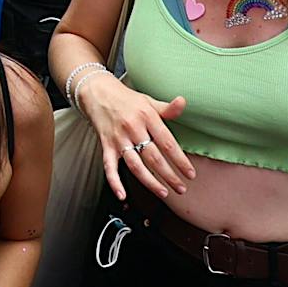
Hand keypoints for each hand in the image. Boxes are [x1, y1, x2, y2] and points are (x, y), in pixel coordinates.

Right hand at [79, 72, 193, 199]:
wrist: (96, 90)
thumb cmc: (126, 99)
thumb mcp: (148, 101)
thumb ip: (167, 108)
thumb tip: (183, 102)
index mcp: (146, 116)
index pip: (167, 142)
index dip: (180, 160)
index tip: (191, 174)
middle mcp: (132, 127)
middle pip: (153, 157)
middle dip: (169, 176)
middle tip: (181, 188)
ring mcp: (118, 137)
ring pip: (135, 165)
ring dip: (150, 182)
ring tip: (164, 193)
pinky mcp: (106, 144)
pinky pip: (109, 165)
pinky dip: (114, 181)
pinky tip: (122, 195)